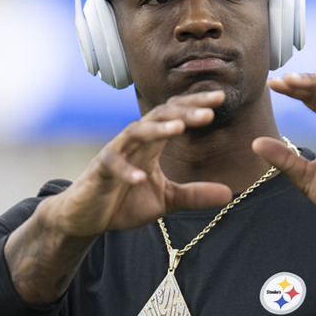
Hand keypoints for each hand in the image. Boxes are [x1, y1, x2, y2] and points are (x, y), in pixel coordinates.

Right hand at [53, 90, 233, 236]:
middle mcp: (135, 142)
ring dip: (157, 129)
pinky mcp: (99, 171)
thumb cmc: (124, 202)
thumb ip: (194, 195)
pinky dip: (125, 170)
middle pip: (160, 116)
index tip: (220, 98)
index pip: (175, 116)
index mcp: (152, 145)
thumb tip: (229, 193)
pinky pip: (112, 165)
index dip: (195, 106)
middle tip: (210, 112)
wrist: (86, 217)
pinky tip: (139, 178)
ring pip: (136, 132)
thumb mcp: (166, 200)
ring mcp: (116, 154)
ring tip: (179, 128)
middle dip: (184, 112)